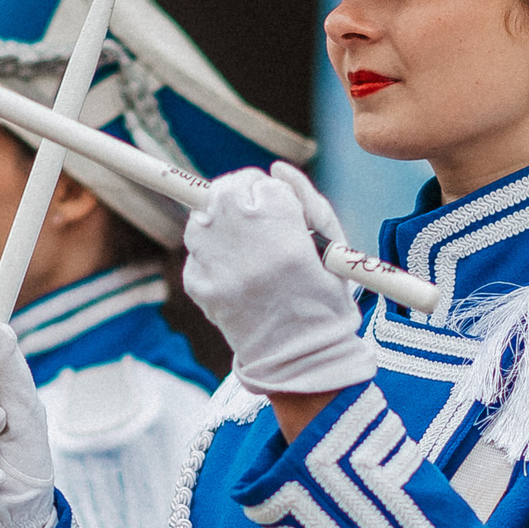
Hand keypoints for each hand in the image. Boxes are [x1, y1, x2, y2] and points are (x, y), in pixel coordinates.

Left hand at [182, 164, 375, 397]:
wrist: (299, 358)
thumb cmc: (323, 297)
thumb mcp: (333, 245)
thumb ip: (306, 198)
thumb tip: (275, 168)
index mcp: (284, 233)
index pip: (261, 183)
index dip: (268, 190)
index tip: (275, 202)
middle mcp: (244, 246)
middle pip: (223, 191)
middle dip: (237, 194)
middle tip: (252, 213)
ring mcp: (216, 268)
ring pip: (201, 217)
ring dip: (219, 220)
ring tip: (243, 244)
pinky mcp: (199, 287)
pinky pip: (195, 253)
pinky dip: (210, 254)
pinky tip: (234, 272)